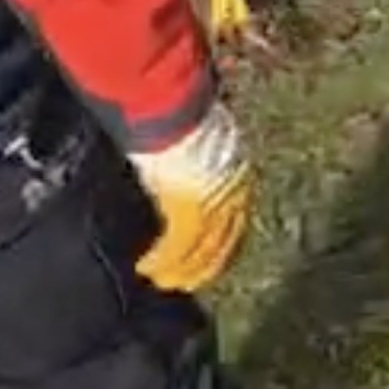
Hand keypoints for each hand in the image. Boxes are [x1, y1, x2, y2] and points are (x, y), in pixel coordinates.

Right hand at [131, 102, 252, 294]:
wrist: (175, 105)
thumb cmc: (181, 115)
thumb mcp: (199, 145)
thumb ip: (201, 168)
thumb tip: (190, 179)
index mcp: (240, 177)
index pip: (235, 222)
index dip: (222, 246)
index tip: (210, 262)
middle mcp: (235, 193)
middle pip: (224, 241)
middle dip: (205, 265)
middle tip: (185, 282)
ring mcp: (216, 204)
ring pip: (201, 250)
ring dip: (181, 269)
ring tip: (163, 282)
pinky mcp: (192, 210)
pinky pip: (178, 246)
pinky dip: (163, 261)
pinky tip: (148, 270)